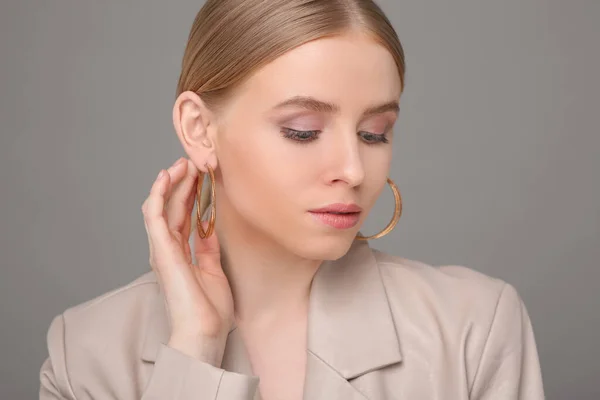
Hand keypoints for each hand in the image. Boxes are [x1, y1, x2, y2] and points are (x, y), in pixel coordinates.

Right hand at [141, 157, 233, 363]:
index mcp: (181, 254)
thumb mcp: (213, 269)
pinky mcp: (160, 250)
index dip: (193, 194)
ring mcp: (162, 249)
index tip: (205, 176)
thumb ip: (208, 247)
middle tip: (195, 163)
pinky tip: (166, 177)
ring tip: (183, 164)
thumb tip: (209, 226)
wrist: (203, 331)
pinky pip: (155, 215)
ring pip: (163, 206)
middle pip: (174, 207)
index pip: (184, 216)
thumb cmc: (209, 309)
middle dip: (184, 183)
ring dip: (172, 183)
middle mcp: (168, 249)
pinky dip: (159, 194)